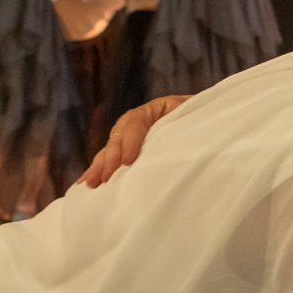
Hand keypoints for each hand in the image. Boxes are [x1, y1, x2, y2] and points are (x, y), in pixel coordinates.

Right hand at [78, 95, 192, 186]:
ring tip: (89, 183)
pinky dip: (99, 169)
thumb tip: (187, 136)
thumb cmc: (201, 119)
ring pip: (110, 148)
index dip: (131, 142)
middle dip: (110, 159)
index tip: (129, 161)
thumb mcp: (196, 115)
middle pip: (118, 137)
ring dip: (99, 166)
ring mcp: (130, 135)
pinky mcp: (128, 149)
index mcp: (154, 109)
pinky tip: (86, 182)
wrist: (205, 120)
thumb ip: (188, 122)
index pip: (136, 123)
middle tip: (105, 178)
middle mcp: (137, 121)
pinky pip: (111, 157)